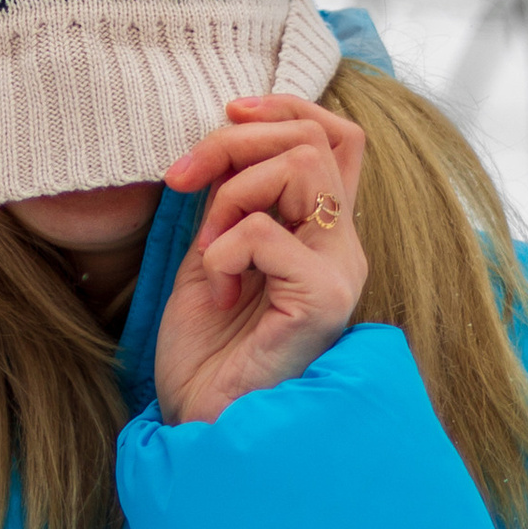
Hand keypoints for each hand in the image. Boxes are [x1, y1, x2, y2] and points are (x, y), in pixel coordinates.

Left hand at [153, 95, 367, 427]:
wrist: (202, 422)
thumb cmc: (207, 348)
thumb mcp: (214, 251)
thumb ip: (233, 198)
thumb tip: (227, 134)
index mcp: (321, 233)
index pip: (337, 136)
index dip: (286, 106)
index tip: (226, 114)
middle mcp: (343, 247)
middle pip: (313, 139)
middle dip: (234, 142)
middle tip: (183, 181)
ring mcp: (341, 273)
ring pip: (299, 168)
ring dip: (231, 194)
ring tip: (208, 249)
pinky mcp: (324, 302)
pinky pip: (266, 234)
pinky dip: (223, 251)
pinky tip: (218, 292)